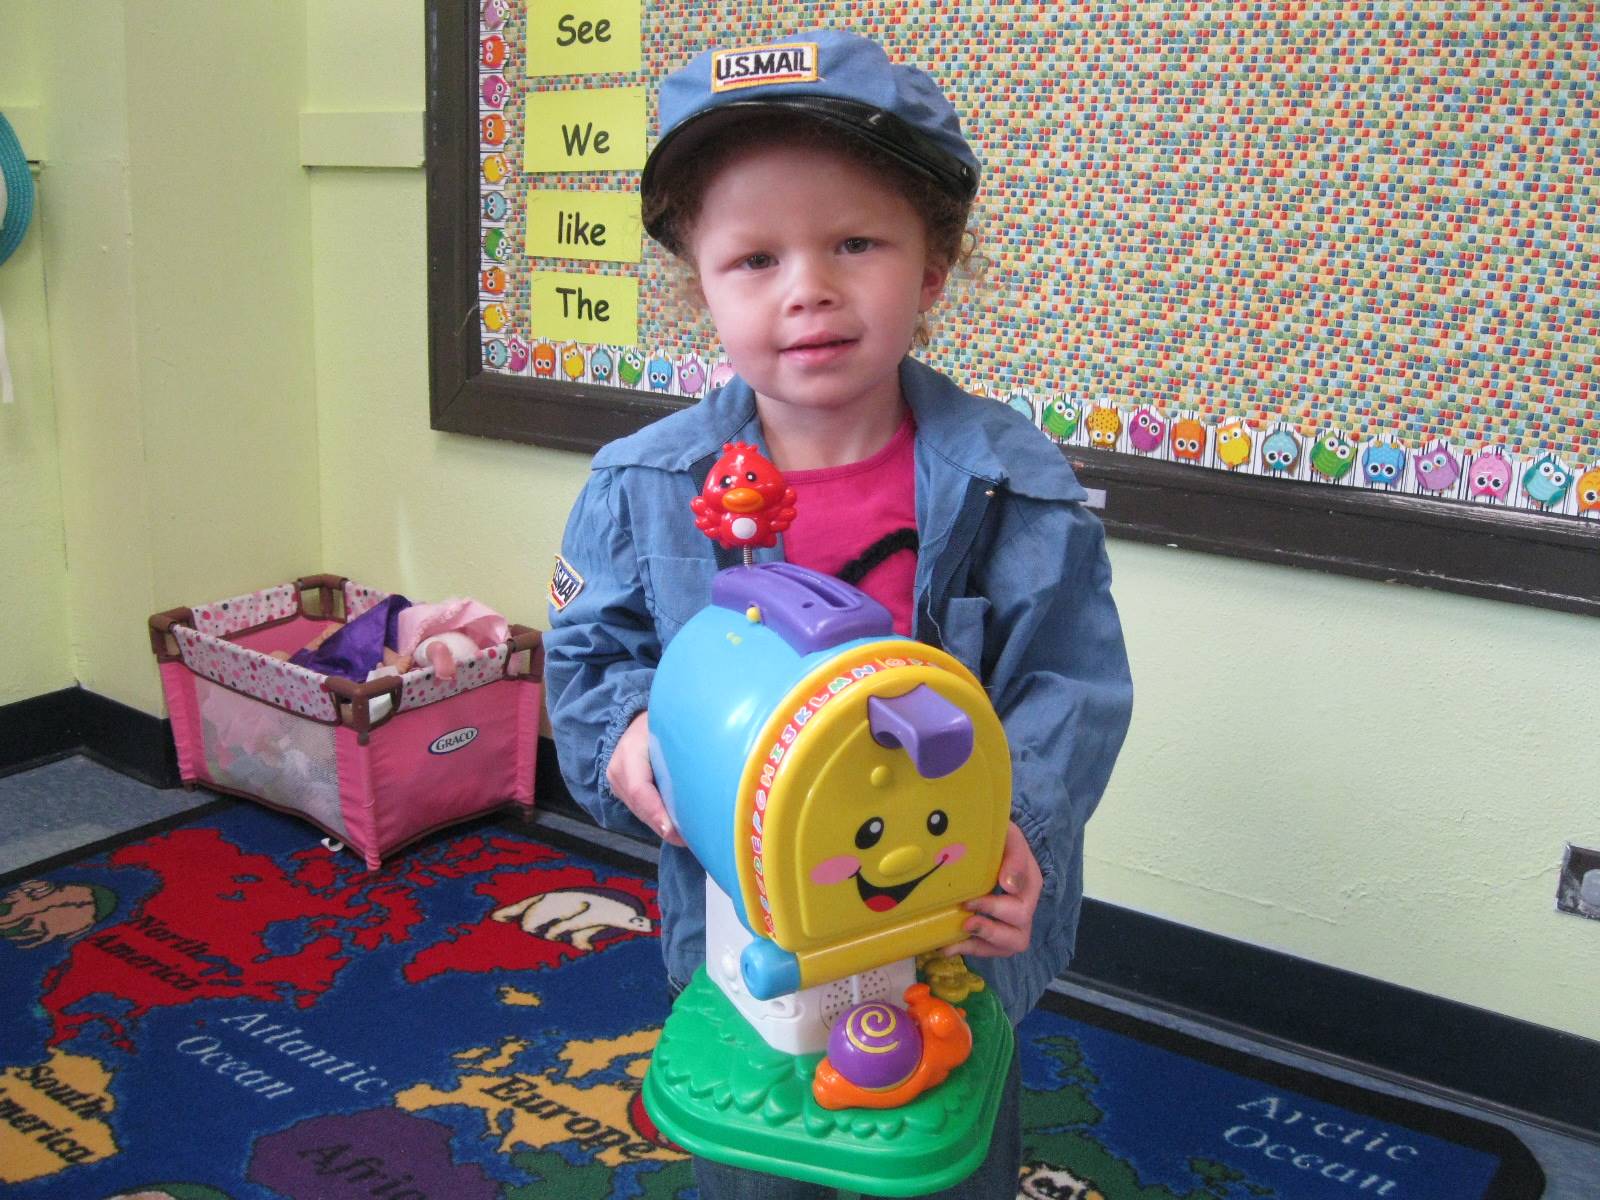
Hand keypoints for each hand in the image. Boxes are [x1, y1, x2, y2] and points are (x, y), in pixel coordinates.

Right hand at [605, 712, 684, 846]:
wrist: (636, 721)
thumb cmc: (660, 725)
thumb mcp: (671, 730)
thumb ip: (684, 748)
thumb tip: (714, 768)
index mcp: (630, 752)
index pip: (639, 789)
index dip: (656, 812)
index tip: (673, 831)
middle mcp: (619, 770)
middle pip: (641, 807)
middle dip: (665, 826)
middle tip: (692, 840)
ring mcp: (618, 784)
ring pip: (641, 812)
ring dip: (664, 826)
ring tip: (689, 838)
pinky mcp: (623, 792)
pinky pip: (642, 810)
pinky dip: (660, 820)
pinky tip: (679, 829)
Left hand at [944, 822, 1041, 958]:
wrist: (990, 838)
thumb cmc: (1002, 838)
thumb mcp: (1009, 836)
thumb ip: (1014, 855)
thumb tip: (1009, 885)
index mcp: (1029, 887)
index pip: (1020, 910)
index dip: (995, 910)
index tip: (969, 901)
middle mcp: (1022, 910)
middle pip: (1017, 937)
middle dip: (990, 932)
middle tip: (965, 923)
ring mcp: (1008, 922)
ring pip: (1004, 948)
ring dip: (978, 947)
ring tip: (952, 943)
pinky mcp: (992, 928)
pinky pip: (986, 948)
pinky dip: (967, 948)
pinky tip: (945, 945)